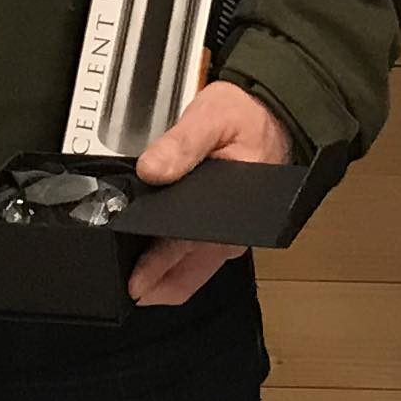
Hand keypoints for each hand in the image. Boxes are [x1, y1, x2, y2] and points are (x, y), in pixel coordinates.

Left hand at [126, 79, 293, 308]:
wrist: (277, 113)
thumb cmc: (248, 118)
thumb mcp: (212, 118)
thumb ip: (181, 145)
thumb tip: (152, 170)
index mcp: (230, 215)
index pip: (185, 250)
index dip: (155, 268)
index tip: (131, 282)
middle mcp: (232, 234)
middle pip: (188, 274)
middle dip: (155, 285)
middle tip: (123, 287)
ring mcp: (229, 235)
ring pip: (193, 271)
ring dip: (164, 278)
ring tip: (133, 278)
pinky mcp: (225, 230)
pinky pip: (198, 257)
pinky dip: (175, 265)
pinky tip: (154, 260)